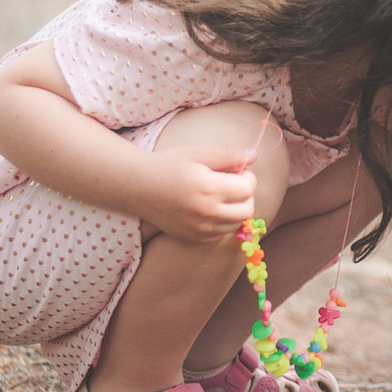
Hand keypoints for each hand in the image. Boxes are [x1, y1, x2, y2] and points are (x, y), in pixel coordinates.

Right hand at [139, 148, 257, 240]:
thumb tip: (254, 155)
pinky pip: (222, 233)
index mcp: (208, 189)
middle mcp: (207, 213)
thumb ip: (228, 154)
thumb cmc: (168, 165)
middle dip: (246, 194)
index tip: (237, 170)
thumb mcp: (198, 153)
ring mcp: (201, 229)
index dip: (247, 176)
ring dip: (237, 209)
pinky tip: (210, 207)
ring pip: (237, 224)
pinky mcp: (195, 238)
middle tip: (231, 182)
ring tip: (221, 195)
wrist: (138, 187)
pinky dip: (223, 221)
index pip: (248, 188)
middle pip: (247, 209)